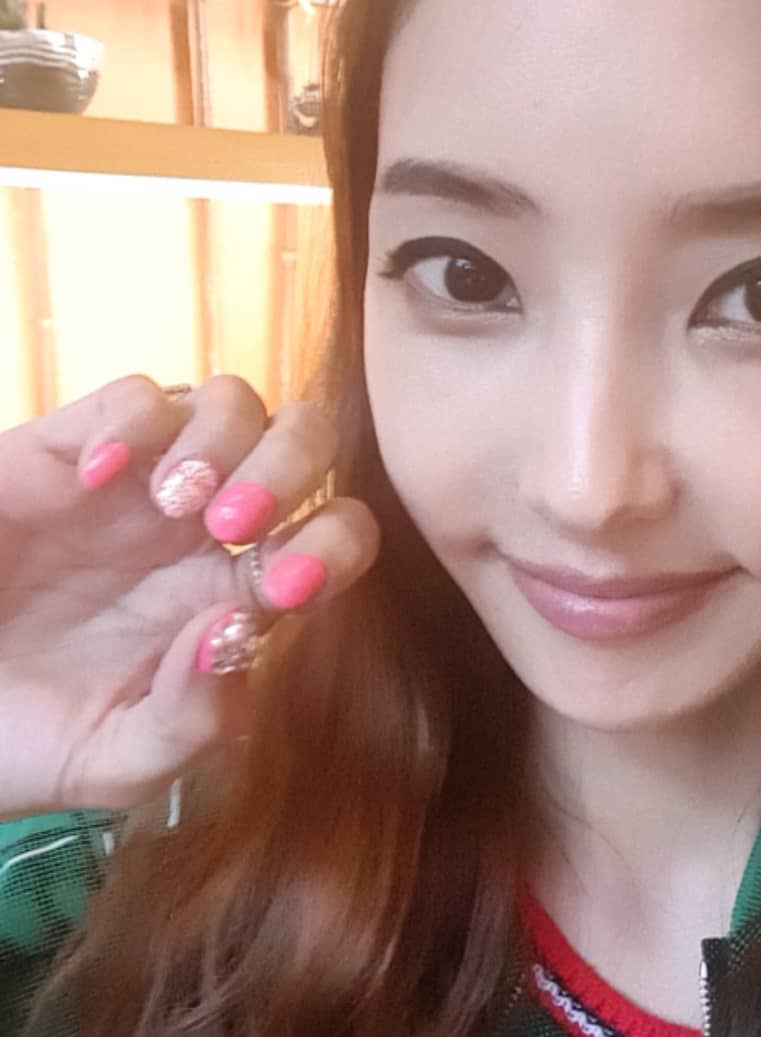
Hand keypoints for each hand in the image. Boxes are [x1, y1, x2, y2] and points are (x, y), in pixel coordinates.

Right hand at [0, 375, 378, 819]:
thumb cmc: (28, 737)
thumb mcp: (120, 759)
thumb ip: (194, 720)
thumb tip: (237, 632)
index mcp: (239, 592)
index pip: (335, 535)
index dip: (335, 547)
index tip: (283, 588)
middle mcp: (208, 527)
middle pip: (304, 441)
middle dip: (290, 468)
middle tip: (230, 526)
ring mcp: (144, 483)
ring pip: (231, 401)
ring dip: (223, 438)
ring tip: (172, 500)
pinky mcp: (72, 451)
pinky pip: (134, 396)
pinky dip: (133, 421)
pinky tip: (98, 477)